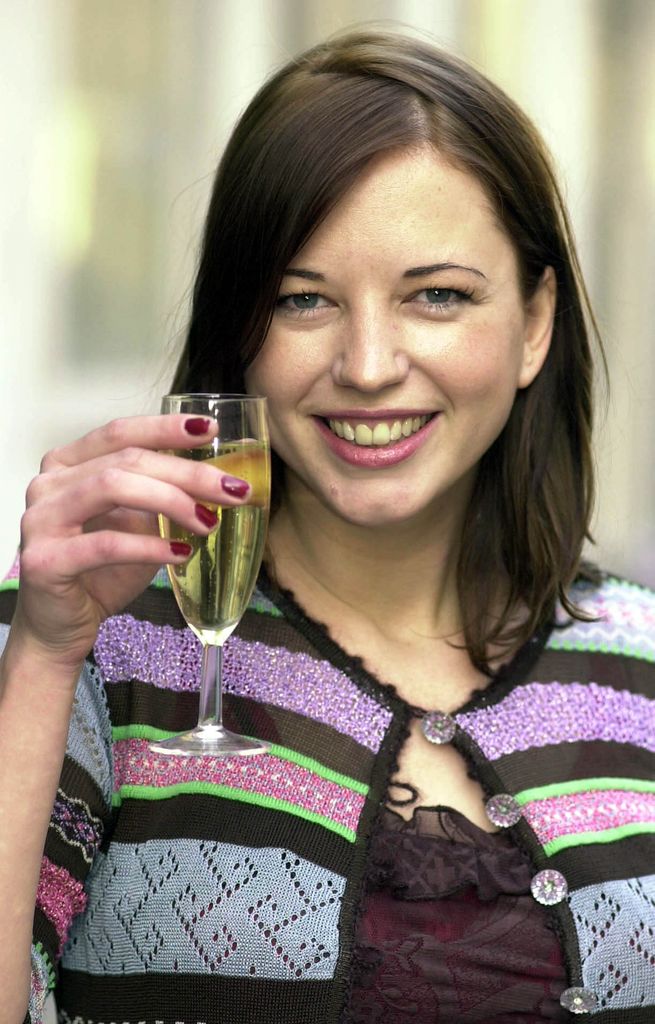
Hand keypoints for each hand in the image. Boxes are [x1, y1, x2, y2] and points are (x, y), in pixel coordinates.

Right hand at [12, 414, 249, 671]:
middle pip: (127, 460)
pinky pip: (107, 544)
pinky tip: (181, 553)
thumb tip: (217, 480)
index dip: (166, 428)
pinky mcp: (45, 561)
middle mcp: (49, 484)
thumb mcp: (136, 525)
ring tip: (209, 522)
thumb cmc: (99, 572)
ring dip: (172, 501)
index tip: (211, 430)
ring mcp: (41, 520)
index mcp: (67, 464)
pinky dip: (150, 547)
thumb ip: (161, 497)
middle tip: (233, 489)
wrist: (61, 627)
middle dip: (188, 472)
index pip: (120, 432)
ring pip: (114, 487)